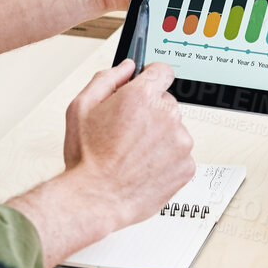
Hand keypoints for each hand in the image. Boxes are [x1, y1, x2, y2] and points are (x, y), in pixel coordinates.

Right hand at [62, 59, 194, 226]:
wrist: (96, 200)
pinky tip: (144, 168)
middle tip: (127, 133)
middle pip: (166, 103)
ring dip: (159, 138)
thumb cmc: (87, 159)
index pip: (162, 71)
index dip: (152, 77)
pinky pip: (179, 156)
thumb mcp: (81, 108)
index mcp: (142, 97)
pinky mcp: (187, 166)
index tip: (148, 84)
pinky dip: (166, 161)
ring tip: (133, 155)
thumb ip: (106, 79)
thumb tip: (126, 67)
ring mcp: (180, 142)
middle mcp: (166, 116)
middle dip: (150, 113)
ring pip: (174, 131)